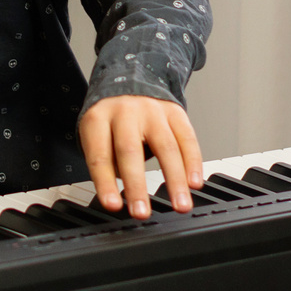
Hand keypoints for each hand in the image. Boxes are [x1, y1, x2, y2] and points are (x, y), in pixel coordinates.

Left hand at [79, 96, 202, 219]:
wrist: (132, 78)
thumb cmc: (111, 117)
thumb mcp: (96, 133)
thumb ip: (107, 161)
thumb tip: (119, 196)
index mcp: (98, 118)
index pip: (100, 154)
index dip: (105, 182)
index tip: (113, 205)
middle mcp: (125, 112)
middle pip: (130, 150)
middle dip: (137, 185)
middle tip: (141, 212)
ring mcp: (152, 111)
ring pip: (166, 147)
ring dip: (175, 180)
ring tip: (179, 206)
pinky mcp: (175, 112)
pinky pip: (187, 139)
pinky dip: (193, 163)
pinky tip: (194, 183)